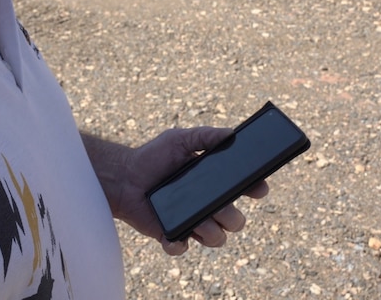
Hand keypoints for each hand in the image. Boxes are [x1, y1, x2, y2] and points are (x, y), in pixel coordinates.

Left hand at [81, 127, 268, 255]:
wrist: (123, 175)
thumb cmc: (152, 157)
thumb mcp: (178, 139)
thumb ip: (204, 135)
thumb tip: (231, 133)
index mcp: (212, 185)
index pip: (243, 191)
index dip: (255, 190)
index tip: (258, 188)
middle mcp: (206, 206)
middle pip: (236, 221)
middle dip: (232, 217)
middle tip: (217, 205)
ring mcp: (190, 222)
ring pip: (217, 238)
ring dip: (210, 231)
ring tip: (196, 219)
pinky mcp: (170, 234)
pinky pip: (180, 247)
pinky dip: (177, 243)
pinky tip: (173, 234)